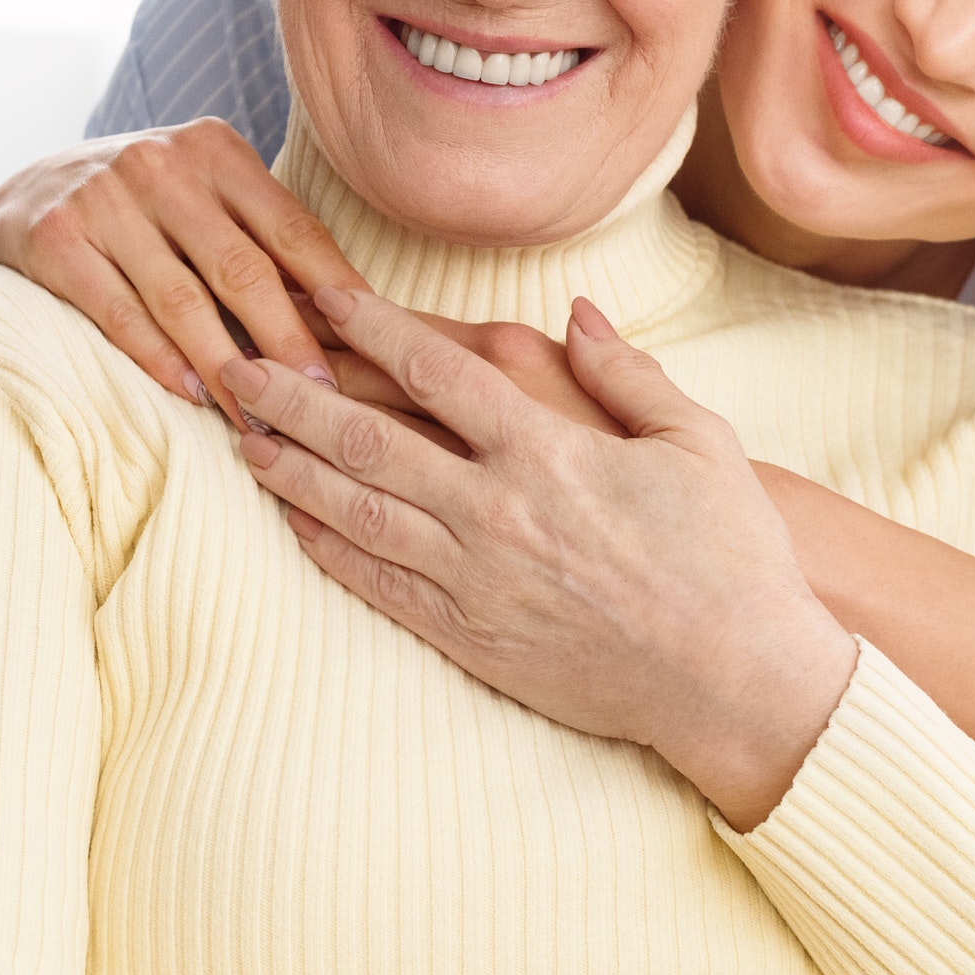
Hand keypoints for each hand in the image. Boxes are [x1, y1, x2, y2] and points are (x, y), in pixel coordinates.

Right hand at [0, 119, 366, 427]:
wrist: (22, 192)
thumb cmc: (144, 208)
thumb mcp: (206, 197)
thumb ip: (265, 238)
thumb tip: (356, 315)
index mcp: (218, 150)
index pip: (294, 230)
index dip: (338, 294)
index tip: (375, 350)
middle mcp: (163, 164)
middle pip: (244, 269)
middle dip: (290, 343)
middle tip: (325, 401)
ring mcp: (104, 198)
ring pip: (184, 300)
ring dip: (228, 368)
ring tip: (264, 417)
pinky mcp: (54, 238)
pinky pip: (120, 314)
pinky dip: (162, 361)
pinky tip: (195, 396)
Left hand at [219, 290, 856, 830]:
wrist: (737, 679)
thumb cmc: (729, 553)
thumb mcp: (697, 438)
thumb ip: (627, 370)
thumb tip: (576, 311)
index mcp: (550, 448)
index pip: (434, 370)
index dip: (369, 326)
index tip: (320, 295)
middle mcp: (497, 510)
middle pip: (368, 440)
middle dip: (293, 398)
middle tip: (236, 368)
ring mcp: (478, 579)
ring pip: (358, 513)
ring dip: (292, 472)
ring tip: (243, 441)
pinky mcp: (473, 638)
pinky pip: (379, 586)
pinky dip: (327, 550)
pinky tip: (294, 524)